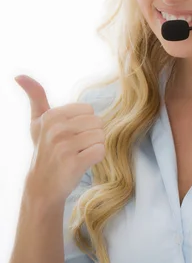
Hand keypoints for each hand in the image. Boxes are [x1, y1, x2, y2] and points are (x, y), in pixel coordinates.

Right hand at [14, 75, 105, 204]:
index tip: (69, 135)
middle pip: (98, 122)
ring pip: (101, 137)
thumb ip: (34, 96)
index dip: (84, 124)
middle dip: (91, 135)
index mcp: (51, 116)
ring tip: (78, 155)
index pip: (89, 110)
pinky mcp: (74, 164)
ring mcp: (64, 147)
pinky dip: (96, 158)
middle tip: (75, 147)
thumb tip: (19, 75)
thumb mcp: (37, 122)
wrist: (42, 186)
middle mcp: (56, 129)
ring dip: (94, 147)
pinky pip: (100, 151)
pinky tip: (82, 163)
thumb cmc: (44, 150)